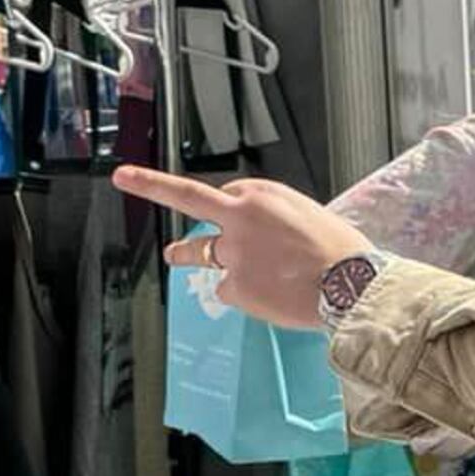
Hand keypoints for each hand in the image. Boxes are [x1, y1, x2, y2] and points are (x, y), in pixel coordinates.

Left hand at [115, 165, 374, 329]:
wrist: (350, 285)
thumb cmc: (341, 251)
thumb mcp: (310, 215)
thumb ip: (277, 217)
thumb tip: (264, 233)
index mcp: (263, 195)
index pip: (229, 193)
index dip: (230, 206)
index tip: (226, 210)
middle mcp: (240, 218)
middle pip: (188, 198)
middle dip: (151, 186)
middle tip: (124, 178)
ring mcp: (233, 253)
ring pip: (199, 251)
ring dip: (184, 252)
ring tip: (172, 254)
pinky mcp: (234, 286)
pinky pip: (230, 289)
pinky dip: (244, 294)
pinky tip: (268, 297)